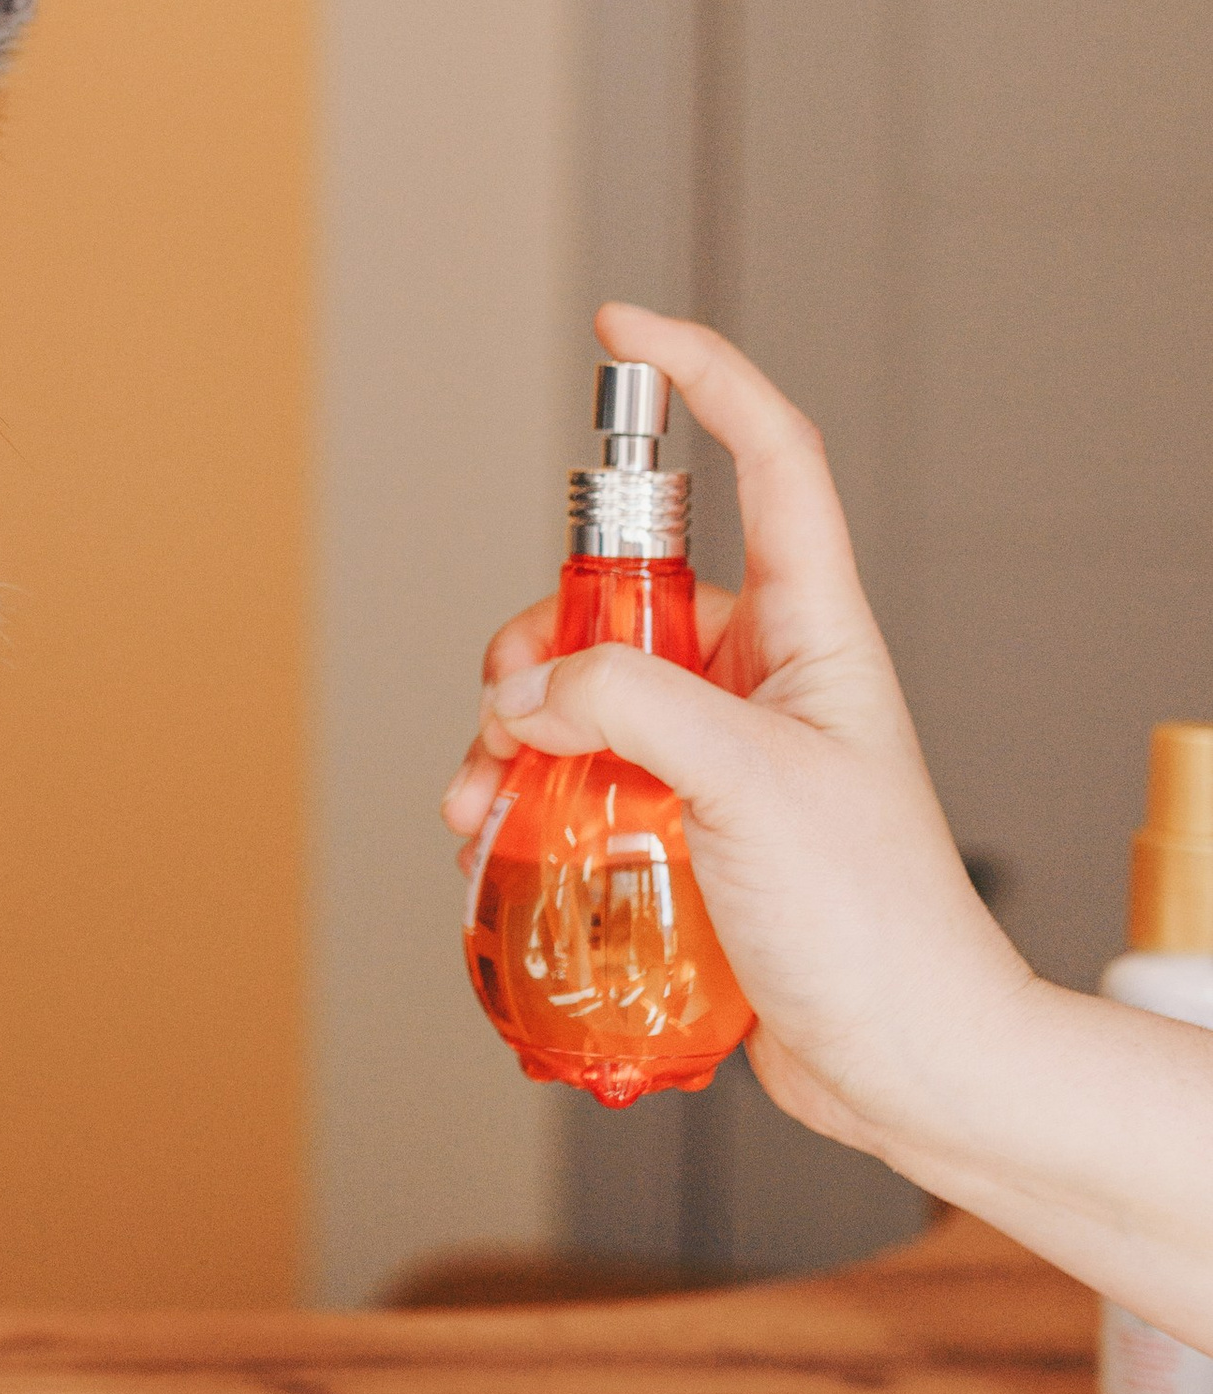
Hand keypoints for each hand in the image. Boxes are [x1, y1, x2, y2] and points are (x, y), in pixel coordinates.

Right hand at [438, 304, 1036, 1170]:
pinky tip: (494, 835)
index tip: (622, 330)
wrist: (906, 1063)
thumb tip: (537, 685)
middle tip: (511, 697)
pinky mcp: (687, 826)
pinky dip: (526, 794)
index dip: (702, 376)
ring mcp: (725, 752)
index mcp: (814, 630)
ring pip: (589, 690)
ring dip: (518, 728)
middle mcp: (768, 677)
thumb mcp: (751, 783)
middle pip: (630, 591)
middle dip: (545, 630)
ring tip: (485, 788)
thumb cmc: (876, 924)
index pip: (768, 457)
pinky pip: (584, 775)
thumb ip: (635, 706)